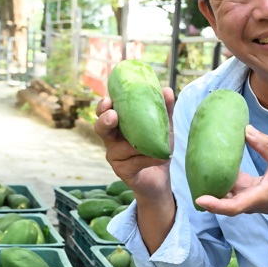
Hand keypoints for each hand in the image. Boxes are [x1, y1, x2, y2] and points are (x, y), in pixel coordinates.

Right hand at [94, 86, 175, 200]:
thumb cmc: (157, 147)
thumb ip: (164, 109)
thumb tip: (166, 90)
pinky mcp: (122, 171)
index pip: (104, 112)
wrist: (161, 176)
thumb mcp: (163, 126)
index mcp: (118, 125)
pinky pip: (134, 161)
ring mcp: (114, 156)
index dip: (103, 106)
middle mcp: (111, 139)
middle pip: (100, 128)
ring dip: (139, 144)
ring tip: (156, 144)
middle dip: (105, 120)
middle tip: (113, 115)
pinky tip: (161, 158)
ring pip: (121, 146)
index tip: (108, 100)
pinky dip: (149, 158)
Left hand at [194, 125, 267, 241]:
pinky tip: (214, 161)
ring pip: (225, 194)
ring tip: (196, 166)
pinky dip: (222, 177)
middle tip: (189, 176)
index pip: (232, 207)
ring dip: (211, 185)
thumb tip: (245, 130)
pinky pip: (231, 187)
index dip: (215, 205)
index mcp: (257, 198)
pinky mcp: (248, 192)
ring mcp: (247, 198)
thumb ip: (266, 146)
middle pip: (222, 202)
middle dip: (205, 193)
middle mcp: (248, 201)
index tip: (199, 199)